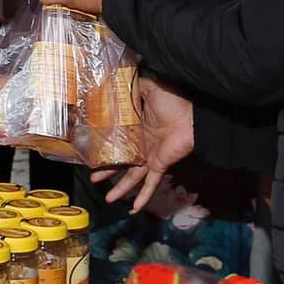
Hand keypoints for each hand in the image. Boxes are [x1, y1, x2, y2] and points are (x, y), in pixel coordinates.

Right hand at [88, 74, 192, 212]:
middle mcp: (142, 144)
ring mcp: (150, 156)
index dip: (104, 146)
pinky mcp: (159, 164)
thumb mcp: (149, 88)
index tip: (90, 152)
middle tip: (93, 177)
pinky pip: (150, 184)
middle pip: (121, 162)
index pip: (117, 139)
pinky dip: (143, 196)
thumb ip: (134, 85)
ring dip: (121, 189)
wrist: (193, 114)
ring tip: (107, 198)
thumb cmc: (174, 100)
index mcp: (137, 127)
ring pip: (132, 176)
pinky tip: (134, 208)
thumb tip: (118, 75)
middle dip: (107, 171)